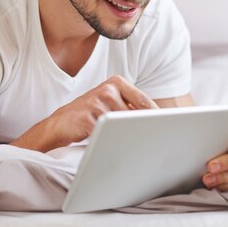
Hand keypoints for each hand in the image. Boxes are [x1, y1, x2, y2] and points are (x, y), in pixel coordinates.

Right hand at [11, 75, 157, 151]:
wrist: (60, 124)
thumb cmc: (91, 115)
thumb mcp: (111, 104)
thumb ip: (131, 107)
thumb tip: (159, 121)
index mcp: (117, 82)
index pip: (145, 102)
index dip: (157, 119)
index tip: (167, 131)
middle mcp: (107, 89)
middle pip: (136, 116)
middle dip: (142, 131)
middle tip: (150, 143)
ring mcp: (97, 102)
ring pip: (123, 127)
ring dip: (125, 139)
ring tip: (121, 143)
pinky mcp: (88, 118)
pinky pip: (108, 135)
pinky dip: (111, 143)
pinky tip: (107, 145)